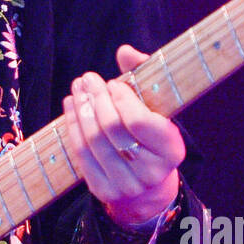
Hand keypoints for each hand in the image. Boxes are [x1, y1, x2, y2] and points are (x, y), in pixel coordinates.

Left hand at [62, 44, 184, 228]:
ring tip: (77, 90)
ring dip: (81, 110)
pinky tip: (71, 108)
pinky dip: (73, 128)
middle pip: (112, 129)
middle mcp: (152, 172)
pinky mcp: (105, 192)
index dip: (121, 99)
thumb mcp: (156, 107)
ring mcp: (127, 186)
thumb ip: (143, 76)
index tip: (113, 83)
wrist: (147, 184)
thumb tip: (125, 51)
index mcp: (172, 149)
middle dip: (96, 99)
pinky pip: (81, 155)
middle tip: (88, 79)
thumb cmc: (151, 134)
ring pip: (93, 142)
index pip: (139, 121)